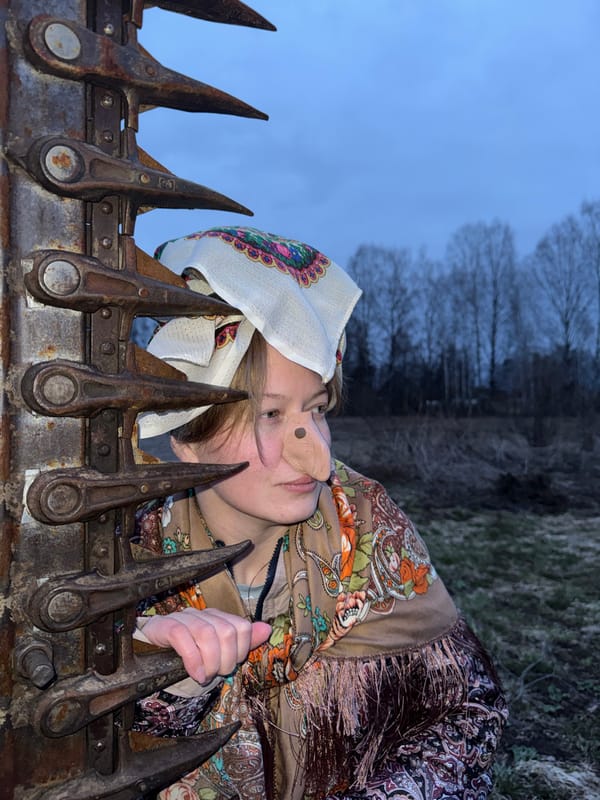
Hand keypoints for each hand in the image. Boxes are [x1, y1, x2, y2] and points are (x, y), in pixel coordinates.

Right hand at [140, 607, 270, 684]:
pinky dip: (193, 660)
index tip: (229, 666)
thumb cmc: (190, 651)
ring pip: (207, 634)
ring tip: (205, 677)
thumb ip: (242, 640)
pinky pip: (183, 638)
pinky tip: (195, 674)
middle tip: (216, 674)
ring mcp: (184, 618)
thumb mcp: (218, 649)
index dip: (240, 651)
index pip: (242, 627)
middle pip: (227, 632)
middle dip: (225, 660)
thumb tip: (266, 629)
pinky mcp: (166, 626)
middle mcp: (204, 614)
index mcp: (219, 617)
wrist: (151, 648)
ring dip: (210, 662)